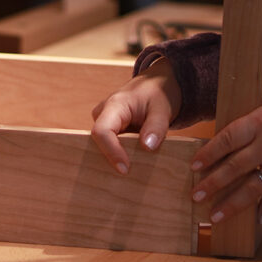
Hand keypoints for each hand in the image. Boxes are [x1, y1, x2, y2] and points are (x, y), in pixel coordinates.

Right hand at [91, 57, 181, 174]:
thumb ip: (156, 127)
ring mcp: (106, 121)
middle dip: (110, 160)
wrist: (159, 82)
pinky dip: (121, 155)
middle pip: (99, 142)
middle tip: (127, 180)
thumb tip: (147, 147)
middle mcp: (104, 113)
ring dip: (116, 159)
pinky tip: (133, 168)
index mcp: (114, 105)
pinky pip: (111, 145)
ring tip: (131, 176)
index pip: (102, 132)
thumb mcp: (163, 108)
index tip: (125, 169)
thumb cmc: (160, 91)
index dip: (111, 152)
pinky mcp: (112, 129)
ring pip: (103, 145)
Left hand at [190, 90, 261, 224]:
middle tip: (196, 196)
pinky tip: (251, 223)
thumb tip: (233, 128)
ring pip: (251, 189)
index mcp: (261, 120)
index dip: (208, 154)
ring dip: (231, 204)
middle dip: (212, 184)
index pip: (227, 139)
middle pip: (234, 167)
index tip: (194, 166)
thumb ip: (255, 116)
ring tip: (214, 216)